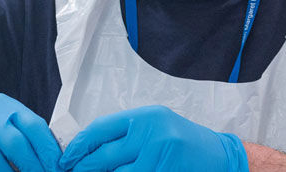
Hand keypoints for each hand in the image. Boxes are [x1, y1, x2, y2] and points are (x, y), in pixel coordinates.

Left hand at [59, 106, 246, 171]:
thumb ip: (126, 134)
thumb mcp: (155, 126)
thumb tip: (87, 149)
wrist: (220, 155)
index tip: (66, 159)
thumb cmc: (183, 141)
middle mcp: (152, 134)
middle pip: (104, 156)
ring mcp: (159, 157)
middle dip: (84, 168)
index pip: (101, 129)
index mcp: (145, 117)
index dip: (79, 146)